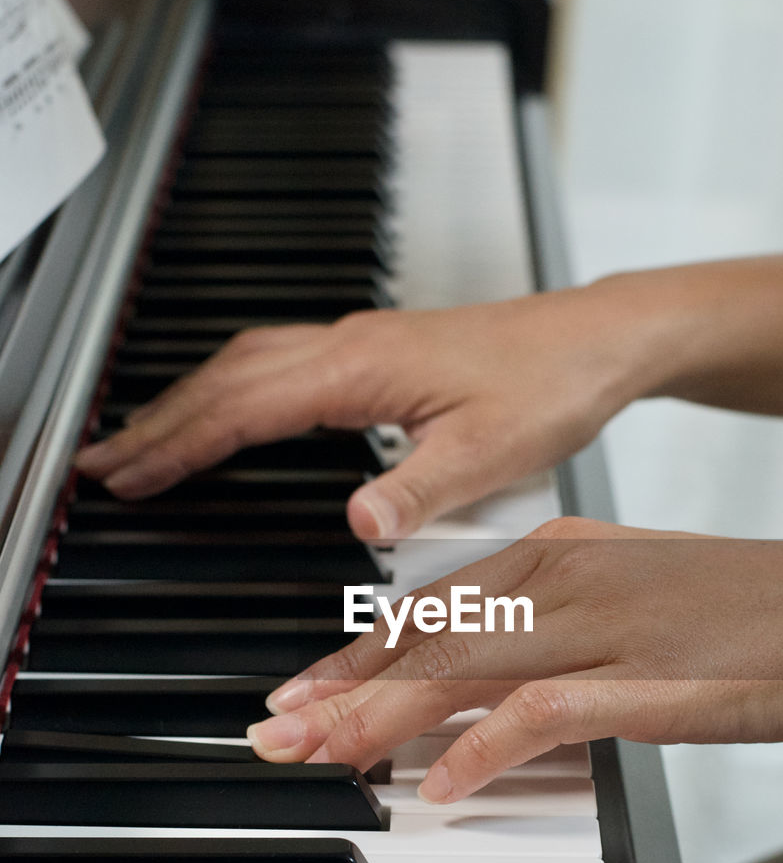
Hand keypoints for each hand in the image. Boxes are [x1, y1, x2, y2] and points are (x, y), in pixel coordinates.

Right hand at [74, 288, 652, 539]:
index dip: (181, 442)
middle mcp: (352, 345)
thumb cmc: (554, 382)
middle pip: (228, 376)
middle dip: (160, 421)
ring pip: (249, 362)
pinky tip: (231, 412)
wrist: (597, 341)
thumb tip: (357, 521)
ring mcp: (362, 344)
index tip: (131, 474)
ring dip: (190, 400)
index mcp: (365, 366)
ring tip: (146, 441)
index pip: (246, 405)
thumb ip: (421, 487)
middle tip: (106, 463)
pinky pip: (279, 363)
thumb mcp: (491, 450)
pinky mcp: (378, 354)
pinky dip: (234, 390)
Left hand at [245, 518, 782, 802]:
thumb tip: (471, 689)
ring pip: (463, 667)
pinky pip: (544, 712)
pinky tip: (442, 788)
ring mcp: (603, 624)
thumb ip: (542, 632)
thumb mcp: (620, 601)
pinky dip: (483, 751)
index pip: (427, 607)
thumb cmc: (736, 612)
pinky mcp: (648, 676)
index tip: (301, 694)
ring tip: (325, 758)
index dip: (353, 654)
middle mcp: (565, 578)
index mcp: (555, 552)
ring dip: (383, 717)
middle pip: (426, 636)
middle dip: (341, 690)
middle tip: (276, 736)